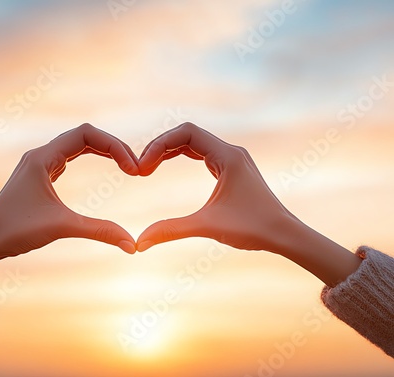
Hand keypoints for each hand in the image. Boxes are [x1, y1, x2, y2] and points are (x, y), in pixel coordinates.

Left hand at [0, 124, 138, 283]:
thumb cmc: (15, 230)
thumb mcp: (62, 227)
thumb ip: (99, 231)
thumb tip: (132, 244)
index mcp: (42, 157)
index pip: (86, 134)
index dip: (113, 146)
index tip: (131, 169)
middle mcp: (40, 155)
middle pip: (84, 136)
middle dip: (112, 147)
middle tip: (134, 167)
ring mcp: (38, 164)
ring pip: (75, 145)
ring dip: (101, 150)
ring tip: (123, 164)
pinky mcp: (39, 175)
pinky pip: (68, 156)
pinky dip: (88, 157)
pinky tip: (99, 165)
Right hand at [136, 123, 361, 286]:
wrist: (284, 234)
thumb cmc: (253, 228)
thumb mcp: (207, 226)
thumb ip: (171, 230)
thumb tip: (140, 243)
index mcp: (228, 156)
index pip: (187, 133)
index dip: (160, 145)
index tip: (144, 166)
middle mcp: (231, 151)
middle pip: (188, 134)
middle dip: (161, 147)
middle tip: (141, 169)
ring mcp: (232, 159)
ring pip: (194, 143)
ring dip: (170, 151)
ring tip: (149, 167)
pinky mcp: (232, 168)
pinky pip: (202, 153)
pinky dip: (182, 156)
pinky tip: (167, 166)